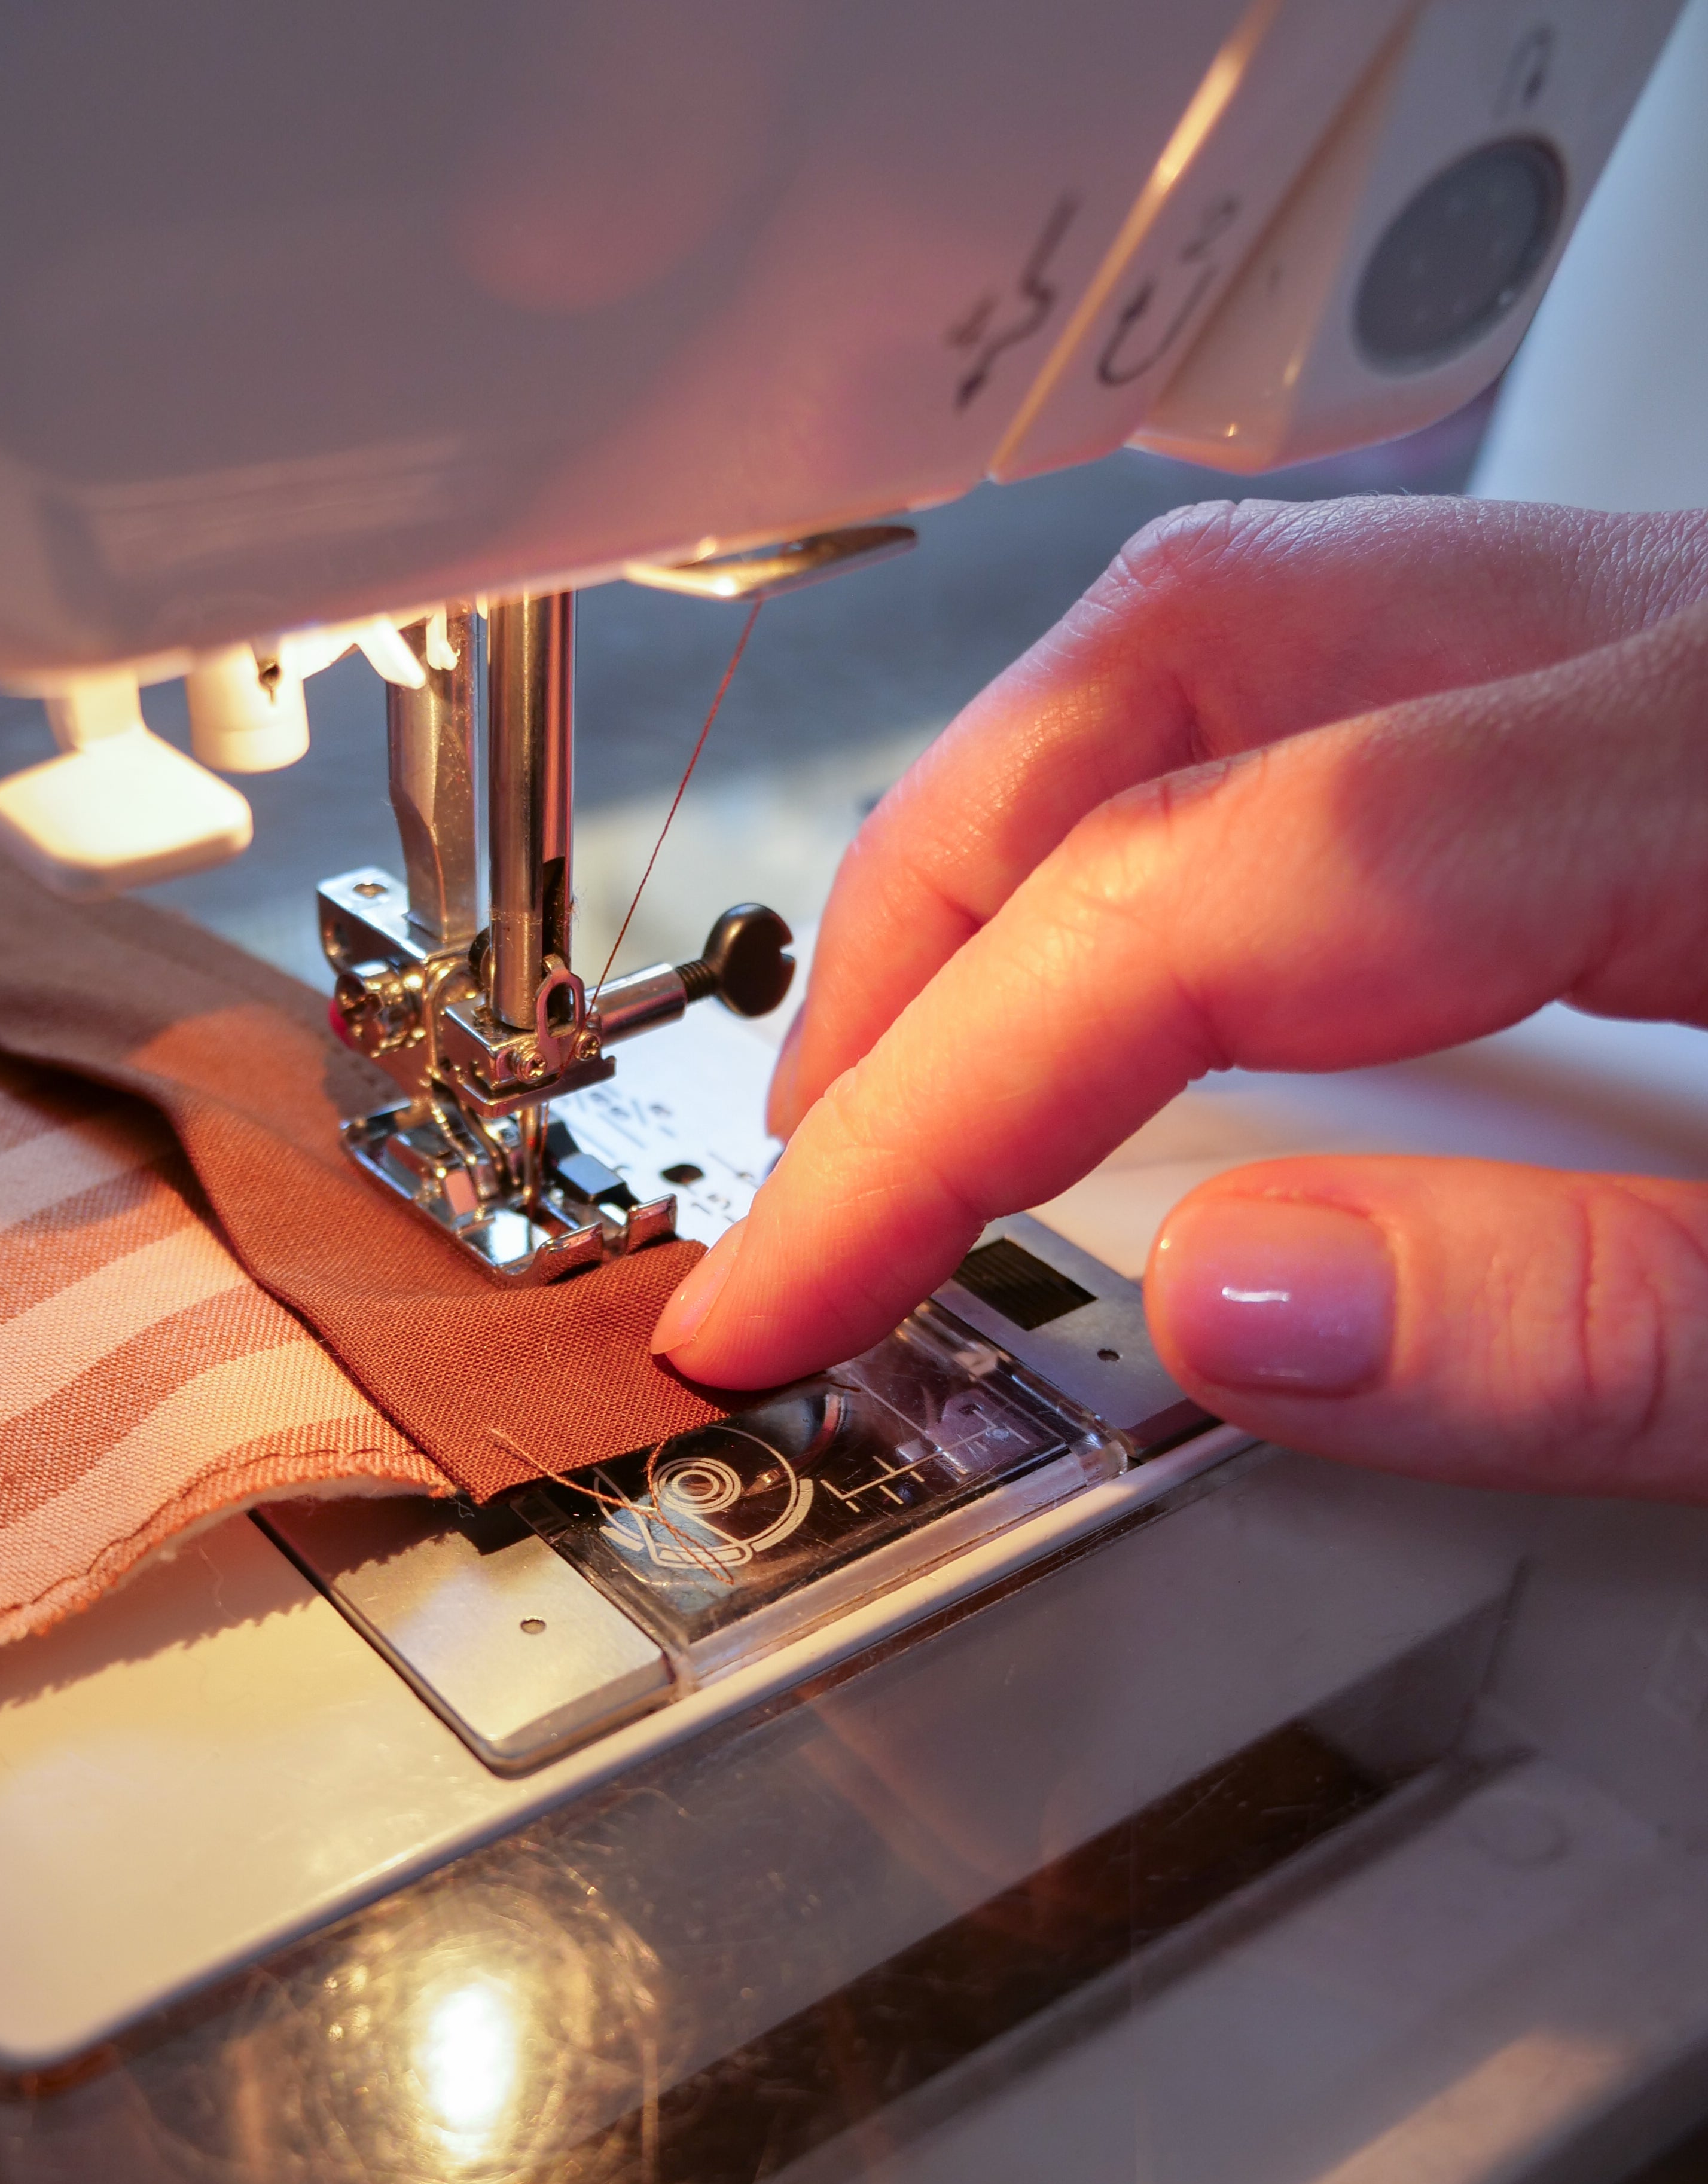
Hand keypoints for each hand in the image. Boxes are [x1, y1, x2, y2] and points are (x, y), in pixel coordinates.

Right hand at [650, 497, 1707, 1502]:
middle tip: (820, 1162)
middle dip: (920, 919)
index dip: (947, 1098)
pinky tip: (1154, 1009)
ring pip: (1230, 633)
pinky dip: (1168, 823)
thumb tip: (1230, 1304)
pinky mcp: (1659, 682)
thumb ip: (1583, 1327)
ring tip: (935, 1088)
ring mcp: (1659, 629)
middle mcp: (1675, 639)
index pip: (1217, 889)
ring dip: (1021, 850)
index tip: (791, 1280)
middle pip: (1170, 664)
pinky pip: (1342, 675)